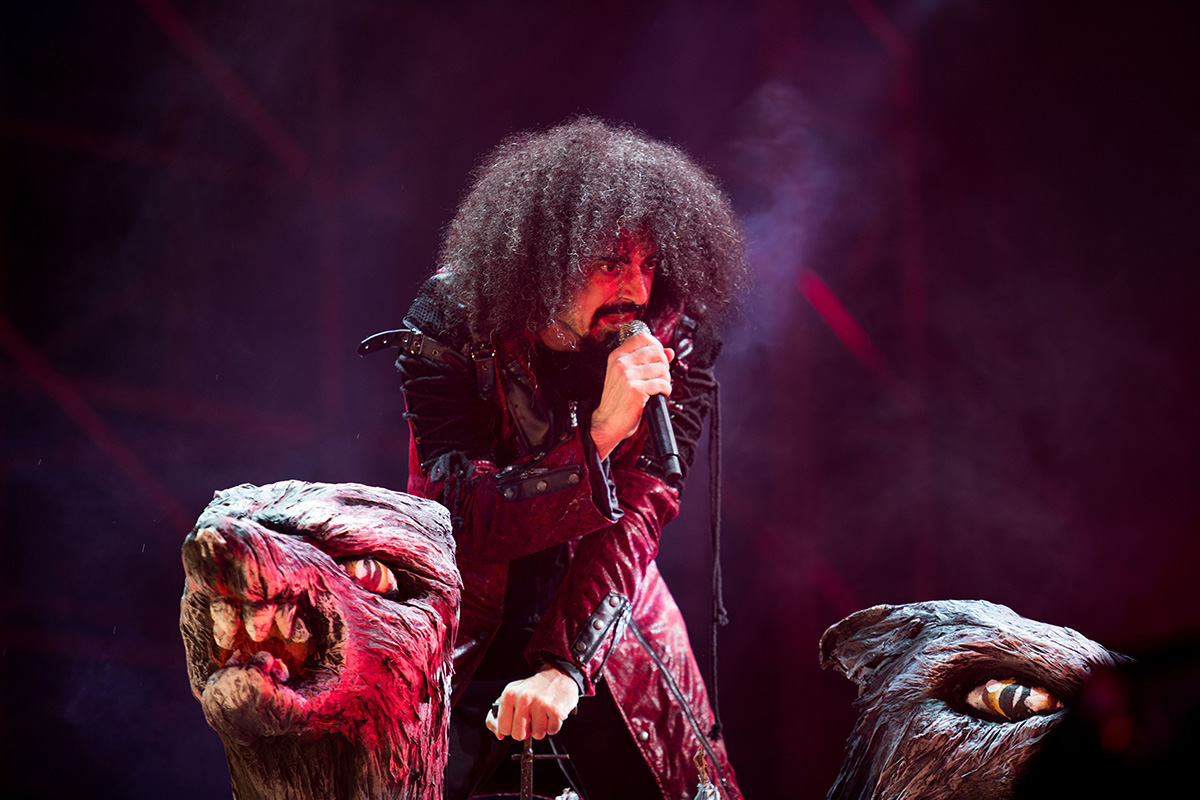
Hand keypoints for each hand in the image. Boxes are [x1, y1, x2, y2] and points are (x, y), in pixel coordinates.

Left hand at [485, 665, 579, 739]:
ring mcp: (540, 704)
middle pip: (518, 735)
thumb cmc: (534, 689)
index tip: (516, 722)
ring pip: (536, 734)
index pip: (503, 728)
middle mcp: (524, 698)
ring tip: (542, 714)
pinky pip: (551, 731)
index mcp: (510, 694)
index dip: (510, 729)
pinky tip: (551, 713)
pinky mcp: (555, 710)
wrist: (559, 676)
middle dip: (526, 731)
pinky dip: (552, 726)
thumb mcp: (513, 694)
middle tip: (531, 719)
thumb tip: (499, 734)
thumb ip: (500, 715)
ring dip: (541, 728)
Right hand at [589, 330, 673, 460]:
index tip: (659, 356)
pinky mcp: (636, 390)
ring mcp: (628, 375)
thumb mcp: (627, 375)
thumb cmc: (618, 401)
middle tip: (660, 376)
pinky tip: (659, 395)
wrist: (608, 422)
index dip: (656, 345)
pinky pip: (662, 384)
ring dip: (666, 379)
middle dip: (664, 364)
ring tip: (658, 388)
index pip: (642, 337)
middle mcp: (621, 363)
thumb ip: (647, 361)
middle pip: (656, 351)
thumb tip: (669, 351)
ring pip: (662, 368)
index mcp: (617, 356)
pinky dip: (666, 390)